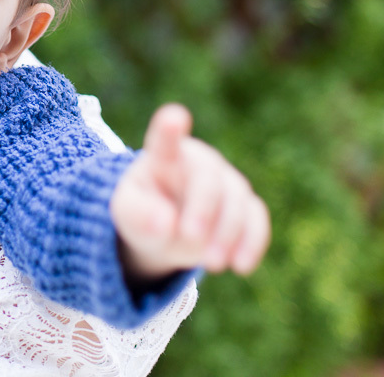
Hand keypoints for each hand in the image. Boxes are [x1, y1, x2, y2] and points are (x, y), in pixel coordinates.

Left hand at [110, 104, 269, 281]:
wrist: (164, 230)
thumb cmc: (142, 211)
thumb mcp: (127, 213)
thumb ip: (138, 214)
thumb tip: (166, 223)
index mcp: (163, 156)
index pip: (165, 140)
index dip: (170, 129)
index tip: (174, 116)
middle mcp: (199, 162)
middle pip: (208, 180)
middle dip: (202, 210)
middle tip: (188, 237)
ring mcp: (226, 181)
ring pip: (238, 201)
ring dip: (228, 234)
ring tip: (211, 264)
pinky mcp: (246, 205)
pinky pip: (257, 218)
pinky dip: (252, 242)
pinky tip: (241, 267)